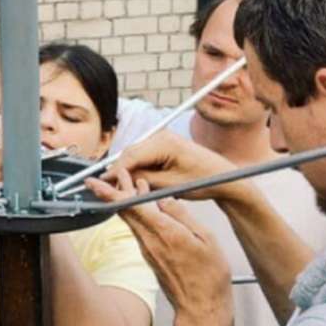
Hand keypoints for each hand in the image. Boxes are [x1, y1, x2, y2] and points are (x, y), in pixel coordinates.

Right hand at [90, 131, 234, 199]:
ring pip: (134, 156)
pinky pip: (143, 156)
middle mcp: (161, 136)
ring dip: (128, 171)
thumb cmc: (203, 180)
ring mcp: (162, 139)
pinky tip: (136, 181)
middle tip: (108, 189)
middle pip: (129, 154)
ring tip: (123, 188)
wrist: (224, 177)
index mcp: (164, 142)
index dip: (113, 172)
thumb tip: (118, 180)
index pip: (129, 157)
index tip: (100, 184)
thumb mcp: (168, 185)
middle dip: (119, 172)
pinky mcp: (163, 145)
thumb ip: (141, 180)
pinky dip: (137, 168)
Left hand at [93, 169, 231, 325]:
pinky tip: (144, 206)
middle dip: (117, 189)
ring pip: (130, 220)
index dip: (113, 191)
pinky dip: (137, 214)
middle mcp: (149, 241)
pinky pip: (138, 229)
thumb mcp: (205, 239)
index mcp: (164, 233)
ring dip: (127, 200)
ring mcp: (147, 250)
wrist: (201, 307)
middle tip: (115, 173)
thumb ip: (182, 216)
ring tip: (130, 181)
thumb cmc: (209, 276)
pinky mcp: (149, 256)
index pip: (131, 207)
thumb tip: (165, 199)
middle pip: (125, 211)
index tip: (100, 181)